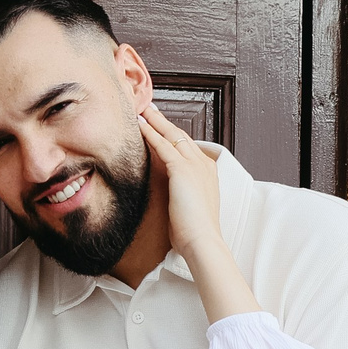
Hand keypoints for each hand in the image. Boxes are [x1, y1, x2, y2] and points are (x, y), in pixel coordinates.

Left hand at [139, 104, 221, 256]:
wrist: (202, 240)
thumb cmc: (194, 231)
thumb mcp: (188, 207)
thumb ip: (179, 194)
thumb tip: (167, 195)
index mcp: (207, 172)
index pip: (188, 147)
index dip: (173, 136)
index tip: (162, 127)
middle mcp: (203, 164)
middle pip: (181, 136)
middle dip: (164, 122)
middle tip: (150, 109)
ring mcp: (194, 164)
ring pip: (172, 135)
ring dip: (156, 121)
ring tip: (142, 109)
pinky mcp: (182, 169)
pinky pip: (163, 145)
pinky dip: (151, 133)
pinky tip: (140, 125)